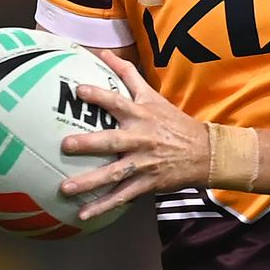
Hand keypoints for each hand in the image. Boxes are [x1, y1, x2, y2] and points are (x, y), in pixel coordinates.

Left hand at [59, 51, 209, 219]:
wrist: (204, 152)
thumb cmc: (173, 122)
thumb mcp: (153, 96)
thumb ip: (128, 74)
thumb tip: (104, 53)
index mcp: (141, 115)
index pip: (117, 102)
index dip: (99, 95)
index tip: (78, 90)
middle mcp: (141, 138)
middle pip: (112, 141)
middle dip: (88, 144)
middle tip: (65, 145)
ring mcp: (143, 163)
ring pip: (113, 174)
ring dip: (89, 182)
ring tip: (64, 189)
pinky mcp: (147, 183)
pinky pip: (122, 196)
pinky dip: (103, 207)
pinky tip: (82, 216)